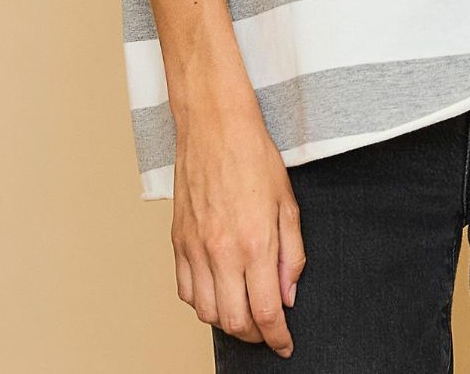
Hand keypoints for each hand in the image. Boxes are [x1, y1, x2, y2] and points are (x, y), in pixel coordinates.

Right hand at [171, 102, 305, 357]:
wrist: (214, 124)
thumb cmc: (253, 154)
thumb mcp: (287, 202)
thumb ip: (292, 253)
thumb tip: (289, 294)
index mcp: (255, 242)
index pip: (266, 312)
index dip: (278, 338)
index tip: (285, 345)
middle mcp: (222, 251)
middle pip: (234, 321)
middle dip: (254, 335)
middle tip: (267, 329)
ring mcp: (195, 247)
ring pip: (206, 313)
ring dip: (227, 322)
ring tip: (243, 311)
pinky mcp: (177, 240)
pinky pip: (184, 290)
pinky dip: (200, 302)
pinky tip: (217, 291)